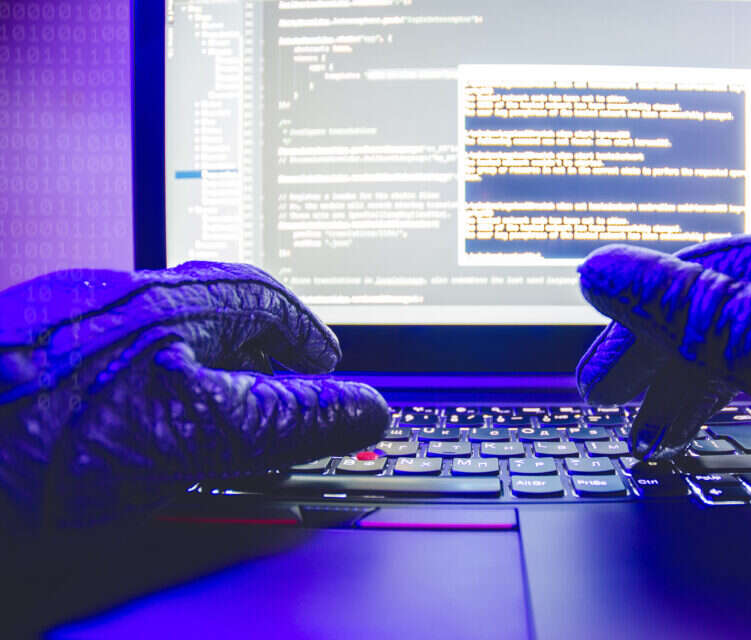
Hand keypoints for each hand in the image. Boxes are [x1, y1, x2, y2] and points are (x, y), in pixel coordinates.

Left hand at [0, 262, 389, 528]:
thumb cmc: (30, 446)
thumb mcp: (185, 441)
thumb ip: (283, 421)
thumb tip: (361, 411)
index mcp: (171, 314)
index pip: (277, 316)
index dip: (319, 353)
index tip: (344, 388)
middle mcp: (128, 299)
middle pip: (233, 296)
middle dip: (281, 334)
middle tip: (305, 373)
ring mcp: (84, 312)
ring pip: (185, 307)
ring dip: (230, 339)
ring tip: (245, 380)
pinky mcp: (47, 330)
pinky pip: (137, 324)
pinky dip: (175, 350)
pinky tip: (163, 385)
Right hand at [577, 221, 750, 495]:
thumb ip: (701, 314)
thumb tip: (605, 272)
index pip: (675, 290)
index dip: (624, 341)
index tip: (592, 388)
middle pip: (706, 314)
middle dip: (653, 369)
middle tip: (620, 419)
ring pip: (743, 337)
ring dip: (694, 383)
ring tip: (667, 431)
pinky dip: (742, 387)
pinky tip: (740, 410)